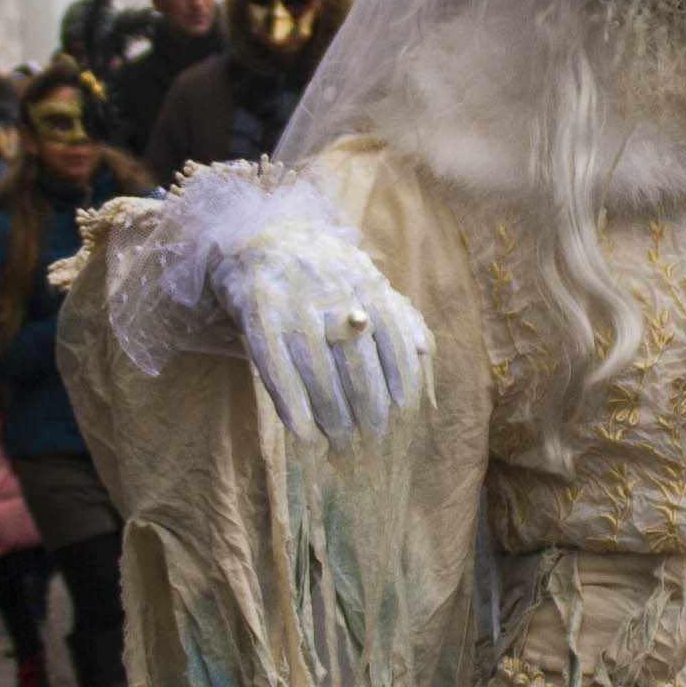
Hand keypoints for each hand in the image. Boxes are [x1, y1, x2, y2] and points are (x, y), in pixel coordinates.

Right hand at [210, 224, 433, 444]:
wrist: (263, 236)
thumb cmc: (325, 273)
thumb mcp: (366, 281)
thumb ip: (398, 315)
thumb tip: (425, 351)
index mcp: (369, 286)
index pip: (395, 347)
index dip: (399, 389)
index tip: (401, 422)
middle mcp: (336, 295)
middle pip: (358, 369)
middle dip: (367, 415)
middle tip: (372, 448)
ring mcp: (296, 305)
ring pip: (320, 375)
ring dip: (332, 419)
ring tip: (341, 450)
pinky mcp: (260, 314)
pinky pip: (277, 368)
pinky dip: (292, 405)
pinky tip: (303, 434)